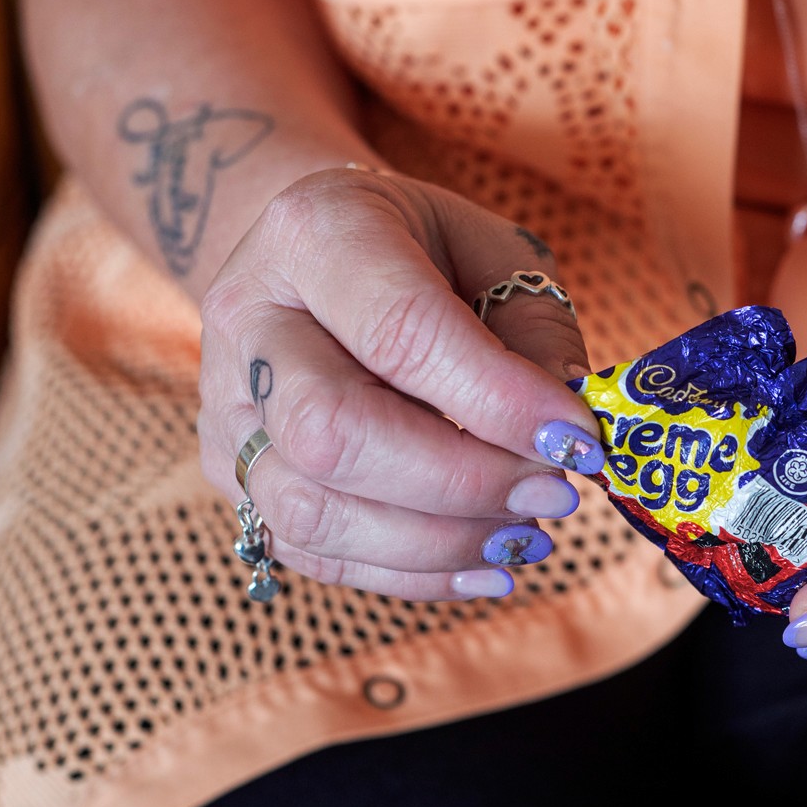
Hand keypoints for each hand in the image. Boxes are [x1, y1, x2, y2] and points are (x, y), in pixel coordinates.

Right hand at [197, 167, 604, 599]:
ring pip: (311, 510)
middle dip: (461, 482)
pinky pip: (312, 552)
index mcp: (317, 231)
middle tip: (554, 494)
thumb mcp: (498, 253)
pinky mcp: (229, 473)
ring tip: (527, 533)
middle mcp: (249, 317)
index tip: (579, 440)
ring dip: (438, 542)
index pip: (401, 331)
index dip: (498, 401)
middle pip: (332, 431)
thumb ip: (536, 333)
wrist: (319, 258)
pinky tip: (484, 564)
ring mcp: (226, 404)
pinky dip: (411, 575)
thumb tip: (564, 436)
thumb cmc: (426, 252)